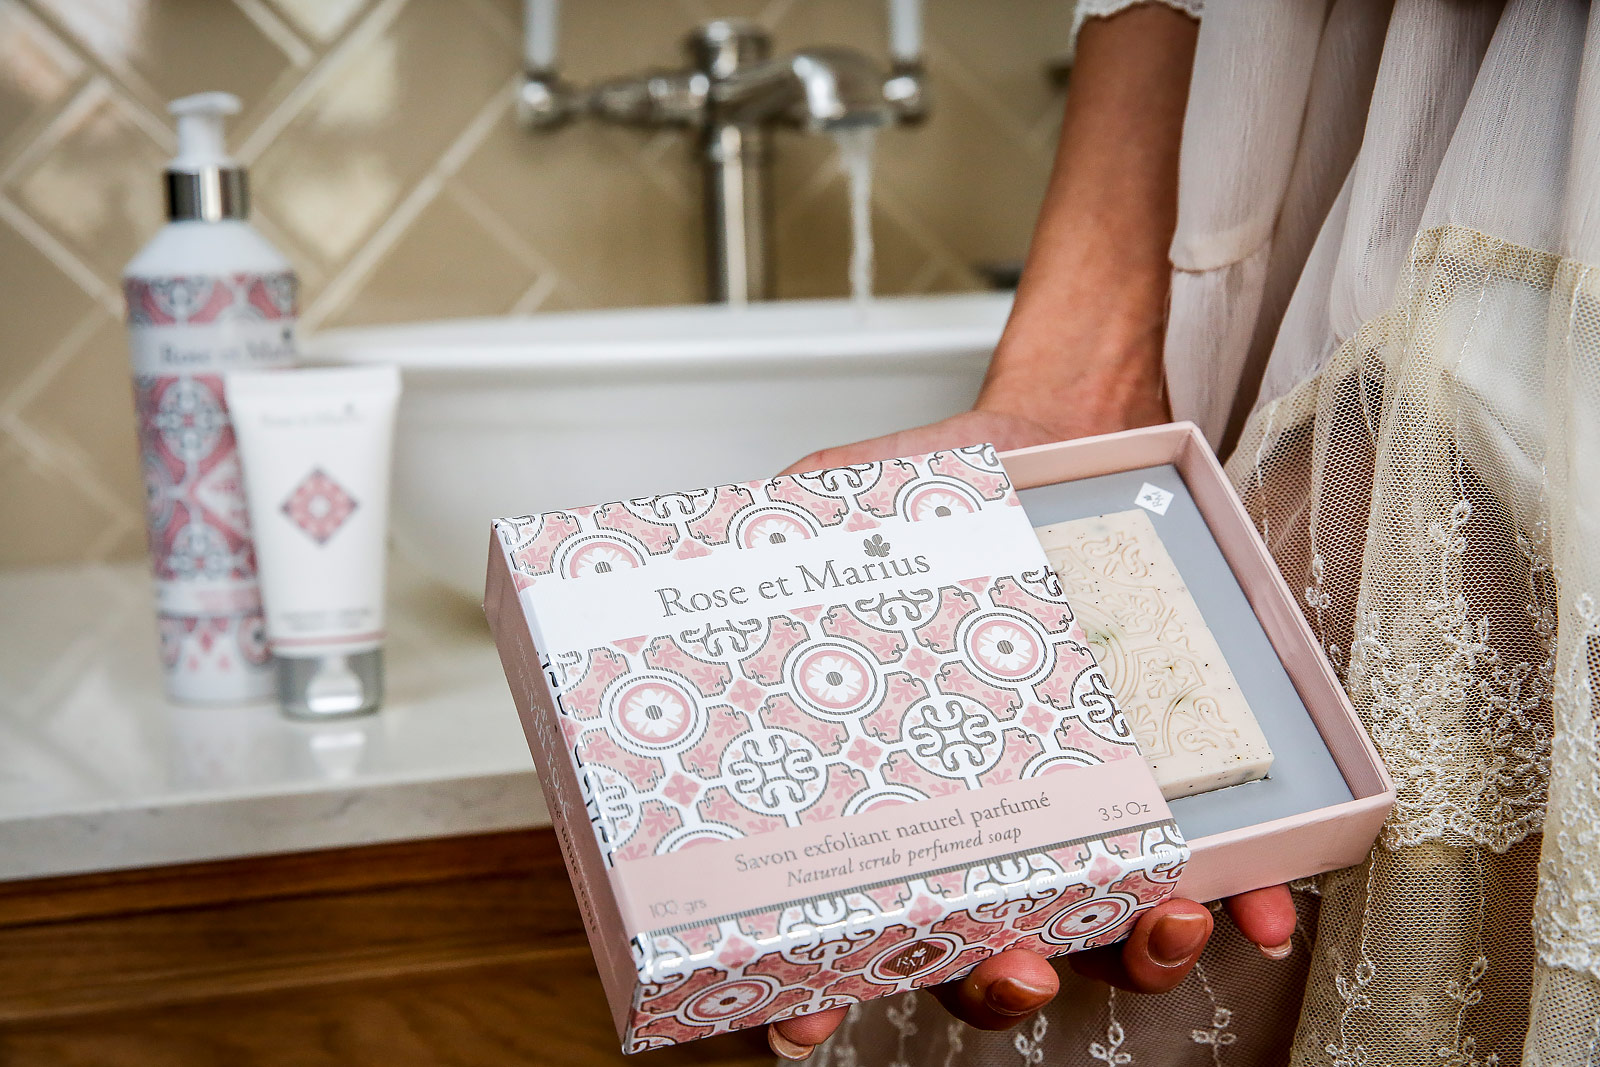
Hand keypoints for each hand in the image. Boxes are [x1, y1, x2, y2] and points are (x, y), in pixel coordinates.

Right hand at [766, 401, 1295, 1058]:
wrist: (1063, 437)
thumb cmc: (946, 493)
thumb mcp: (834, 512)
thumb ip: (777, 556)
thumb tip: (703, 574)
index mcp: (899, 784)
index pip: (849, 909)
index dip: (820, 985)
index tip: (804, 1018)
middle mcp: (987, 817)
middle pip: (979, 949)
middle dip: (996, 980)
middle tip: (1013, 963)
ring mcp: (1084, 810)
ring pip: (1102, 933)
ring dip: (1132, 956)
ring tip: (1157, 920)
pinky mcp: (1173, 782)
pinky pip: (1217, 867)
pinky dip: (1241, 899)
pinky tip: (1254, 906)